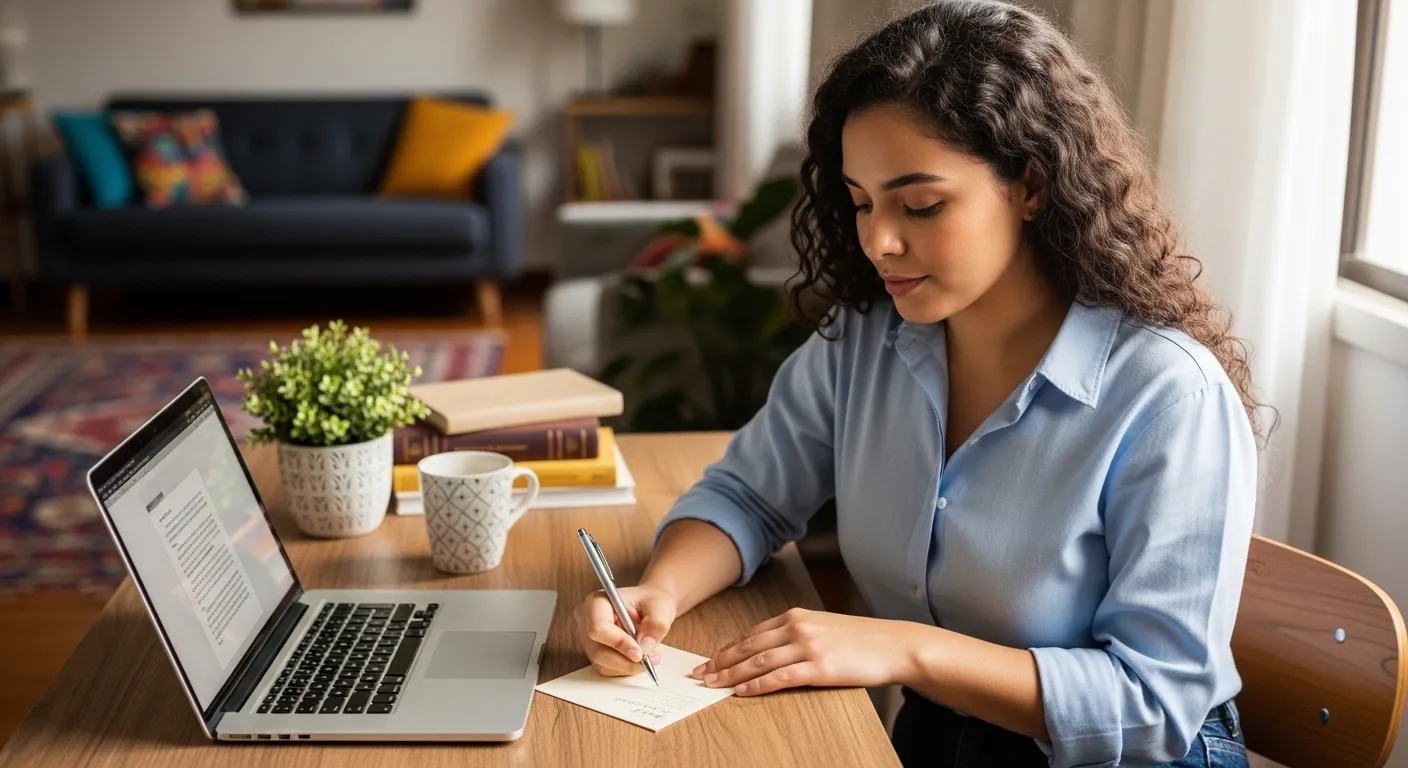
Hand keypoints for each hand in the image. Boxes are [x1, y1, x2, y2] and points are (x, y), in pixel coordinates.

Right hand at [573, 584, 677, 676]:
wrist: (648, 607)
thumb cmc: (650, 603)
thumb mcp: (660, 608)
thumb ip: (655, 625)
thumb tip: (645, 648)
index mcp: (597, 602)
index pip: (599, 628)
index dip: (619, 643)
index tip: (640, 652)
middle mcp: (586, 619)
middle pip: (598, 651)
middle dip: (626, 660)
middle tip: (649, 660)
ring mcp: (587, 637)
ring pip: (602, 663)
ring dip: (627, 666)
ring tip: (648, 657)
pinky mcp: (592, 651)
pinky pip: (605, 668)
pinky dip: (624, 668)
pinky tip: (636, 658)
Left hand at [691, 607, 912, 695]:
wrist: (894, 645)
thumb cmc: (862, 640)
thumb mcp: (824, 628)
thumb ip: (797, 634)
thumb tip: (772, 650)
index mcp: (796, 616)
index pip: (752, 634)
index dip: (728, 648)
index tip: (711, 659)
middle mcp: (797, 627)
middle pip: (749, 647)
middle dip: (721, 661)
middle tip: (700, 673)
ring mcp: (807, 647)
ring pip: (758, 662)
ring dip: (731, 674)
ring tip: (712, 684)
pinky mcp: (819, 668)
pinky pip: (779, 678)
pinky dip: (756, 686)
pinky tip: (741, 692)